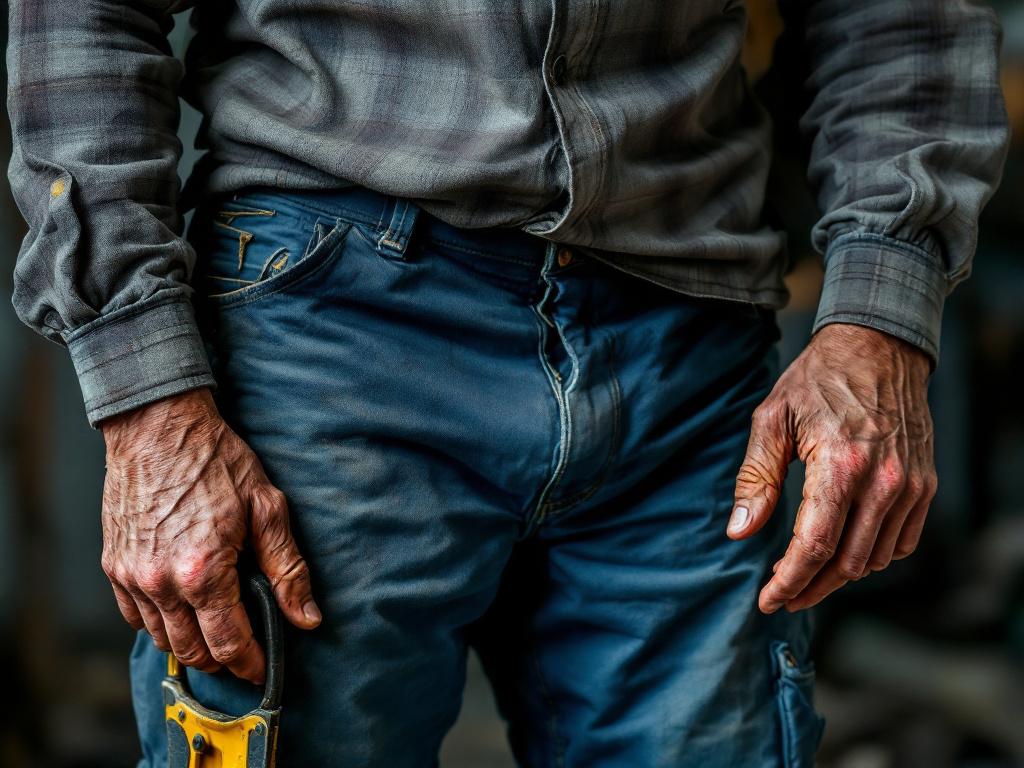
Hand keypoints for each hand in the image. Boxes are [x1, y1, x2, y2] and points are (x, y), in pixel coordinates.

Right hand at [99, 388, 320, 682]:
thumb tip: (307, 618)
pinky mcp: (114, 565)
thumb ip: (287, 568)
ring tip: (215, 632)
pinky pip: (134, 617)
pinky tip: (181, 610)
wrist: (157, 426)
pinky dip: (159, 623)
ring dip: (190, 644)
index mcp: (203, 572)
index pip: (229, 644)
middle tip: (243, 652)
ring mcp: (132, 576)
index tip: (262, 667)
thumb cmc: (215, 460)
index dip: (250, 663)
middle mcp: (161, 583)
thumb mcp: (266, 507)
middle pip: (193, 650)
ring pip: (162, 638)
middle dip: (222, 659)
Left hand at [728, 324, 936, 612]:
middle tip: (783, 596)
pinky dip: (871, 557)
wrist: (877, 347)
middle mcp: (883, 481)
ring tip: (807, 575)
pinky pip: (902, 542)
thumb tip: (740, 531)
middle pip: (845, 563)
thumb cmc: (817, 380)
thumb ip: (756, 477)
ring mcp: (910, 485)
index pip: (813, 545)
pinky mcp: (924, 484)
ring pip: (874, 558)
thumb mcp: (772, 418)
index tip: (769, 601)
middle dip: (810, 588)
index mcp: (840, 464)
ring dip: (838, 576)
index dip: (789, 581)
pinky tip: (844, 551)